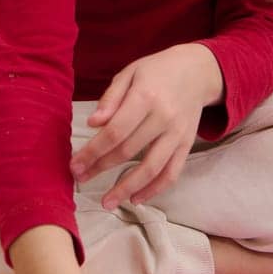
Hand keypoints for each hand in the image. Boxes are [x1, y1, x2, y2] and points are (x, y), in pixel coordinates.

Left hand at [70, 43, 222, 207]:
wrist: (197, 71)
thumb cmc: (157, 71)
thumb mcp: (129, 73)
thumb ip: (110, 99)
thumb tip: (93, 124)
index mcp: (145, 97)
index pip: (115, 131)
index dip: (93, 151)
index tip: (75, 164)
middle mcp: (164, 118)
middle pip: (128, 151)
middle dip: (101, 168)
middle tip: (80, 178)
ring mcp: (177, 134)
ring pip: (151, 168)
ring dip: (127, 188)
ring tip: (107, 202)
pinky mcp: (187, 145)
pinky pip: (172, 173)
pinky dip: (155, 189)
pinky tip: (136, 199)